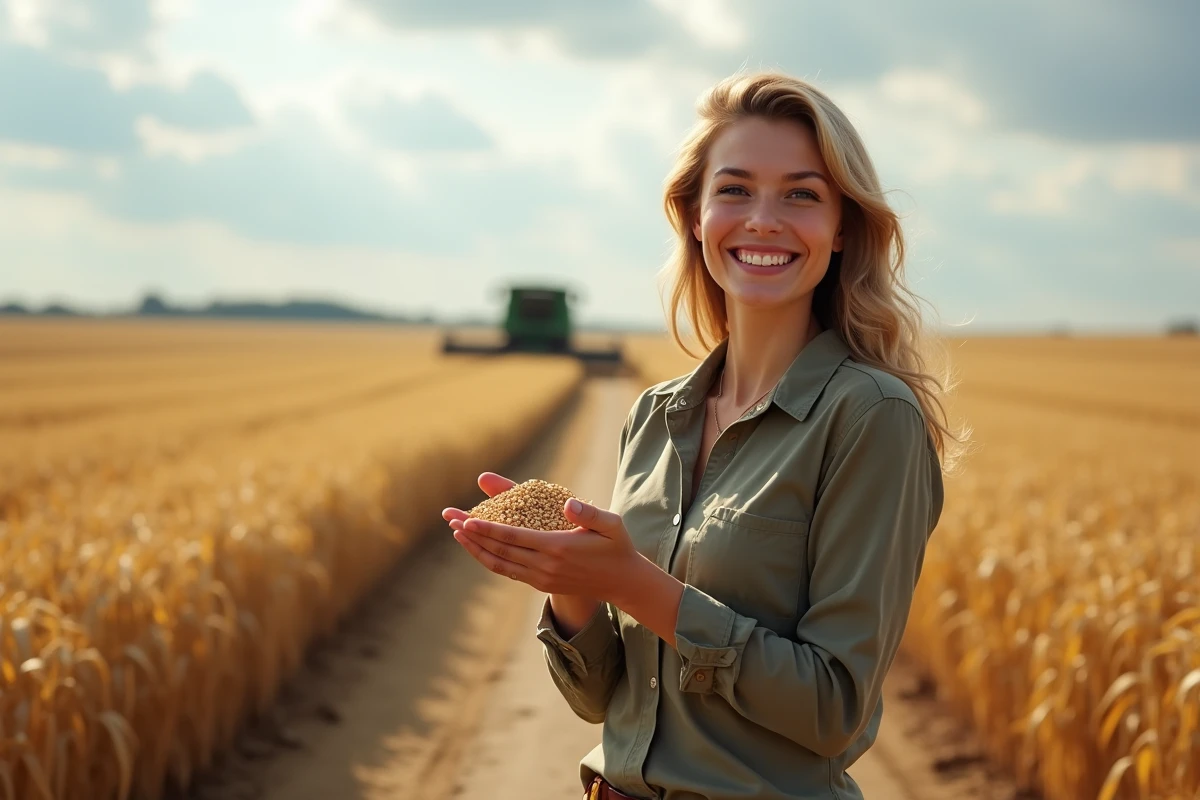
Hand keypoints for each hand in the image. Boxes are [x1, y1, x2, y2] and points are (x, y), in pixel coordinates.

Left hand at [442, 473, 639, 603]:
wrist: (622, 582)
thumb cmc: (616, 546)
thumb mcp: (611, 525)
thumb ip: (590, 513)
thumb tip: (568, 504)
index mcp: (558, 548)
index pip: (514, 538)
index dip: (488, 529)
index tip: (467, 520)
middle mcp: (545, 566)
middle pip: (499, 551)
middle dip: (473, 536)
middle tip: (450, 520)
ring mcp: (542, 577)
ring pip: (500, 565)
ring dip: (476, 550)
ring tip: (456, 534)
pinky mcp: (541, 584)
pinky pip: (509, 572)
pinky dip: (490, 560)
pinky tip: (478, 549)